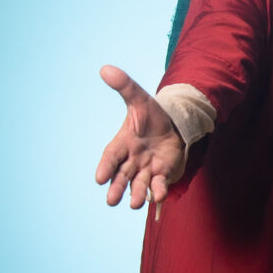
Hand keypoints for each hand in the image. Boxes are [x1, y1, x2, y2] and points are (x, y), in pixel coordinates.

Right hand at [95, 65, 185, 208]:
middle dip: (117, 188)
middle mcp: (131, 159)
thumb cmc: (151, 115)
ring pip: (139, 185)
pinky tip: (159, 197)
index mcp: (123, 143)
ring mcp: (146, 168)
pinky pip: (158, 185)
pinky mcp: (161, 174)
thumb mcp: (139, 99)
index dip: (105, 167)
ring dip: (136, 194)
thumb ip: (124, 86)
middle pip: (121, 176)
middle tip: (111, 200)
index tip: (99, 178)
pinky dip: (158, 191)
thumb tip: (105, 68)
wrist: (173, 124)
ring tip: (135, 204)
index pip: (111, 156)